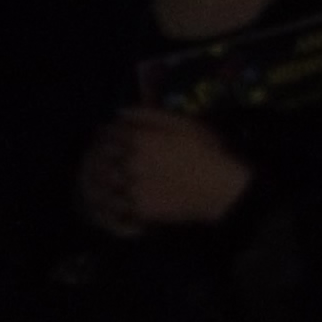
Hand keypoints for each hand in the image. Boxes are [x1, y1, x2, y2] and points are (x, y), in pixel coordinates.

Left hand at [79, 105, 251, 235]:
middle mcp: (130, 162)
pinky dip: (114, 201)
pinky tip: (123, 198)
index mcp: (139, 138)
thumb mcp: (181, 122)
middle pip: (101, 158)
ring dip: (104, 179)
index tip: (109, 138)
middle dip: (101, 157)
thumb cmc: (205, 150)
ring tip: (114, 179)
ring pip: (104, 182)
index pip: (107, 135)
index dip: (106, 135)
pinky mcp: (139, 208)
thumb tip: (119, 112)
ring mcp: (133, 187)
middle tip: (106, 159)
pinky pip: (116, 204)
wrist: (220, 188)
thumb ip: (148, 115)